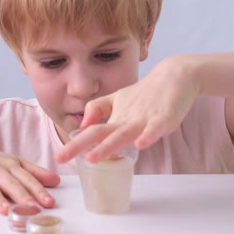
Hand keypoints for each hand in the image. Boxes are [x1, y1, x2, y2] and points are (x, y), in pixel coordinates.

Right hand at [0, 141, 59, 213]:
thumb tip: (57, 181)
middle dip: (22, 195)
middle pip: (10, 182)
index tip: (49, 202)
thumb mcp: (13, 162)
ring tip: (7, 210)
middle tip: (33, 209)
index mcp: (10, 165)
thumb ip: (34, 172)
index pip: (26, 178)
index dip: (38, 190)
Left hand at [56, 56, 198, 162]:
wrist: (175, 76)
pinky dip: (148, 135)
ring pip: (124, 133)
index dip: (75, 144)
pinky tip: (140, 144)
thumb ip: (99, 109)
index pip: (92, 132)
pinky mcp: (165, 117)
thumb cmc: (146, 92)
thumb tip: (82, 125)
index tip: (59, 157)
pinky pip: (155, 128)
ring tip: (93, 157)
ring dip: (109, 146)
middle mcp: (127, 119)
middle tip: (62, 157)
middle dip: (81, 146)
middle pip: (101, 133)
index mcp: (116, 118)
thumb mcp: (119, 99)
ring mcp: (145, 118)